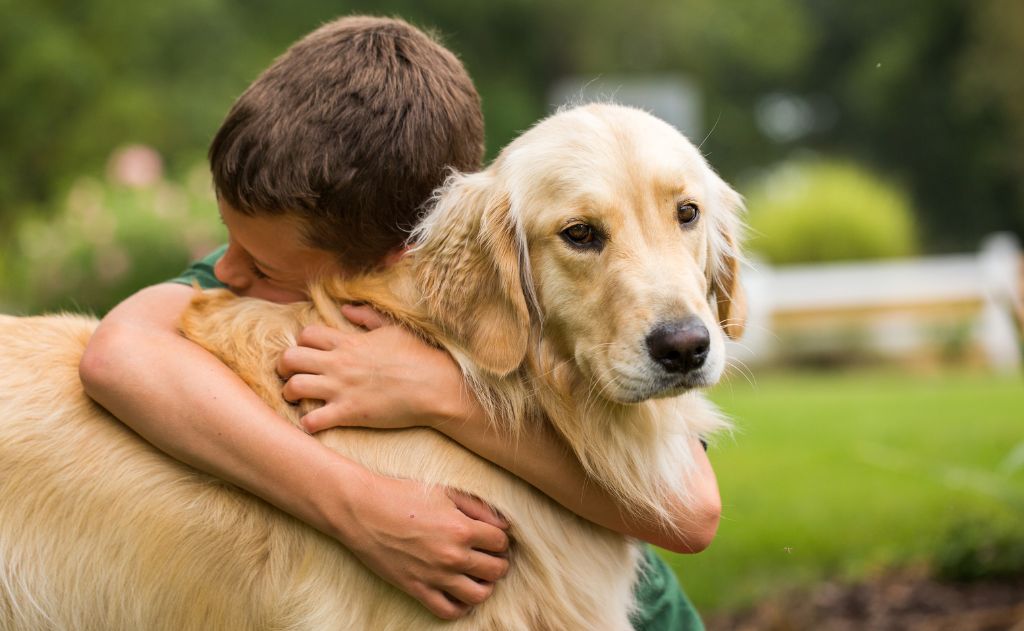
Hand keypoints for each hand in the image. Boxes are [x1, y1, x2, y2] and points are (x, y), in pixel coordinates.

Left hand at [277, 305, 472, 432]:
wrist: (435, 386)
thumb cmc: (418, 356)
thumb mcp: (393, 328)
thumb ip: (367, 316)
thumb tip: (346, 308)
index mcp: (349, 342)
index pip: (306, 335)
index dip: (301, 343)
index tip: (308, 353)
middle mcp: (339, 363)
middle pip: (289, 358)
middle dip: (283, 367)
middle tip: (290, 375)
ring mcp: (341, 388)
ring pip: (293, 387)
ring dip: (289, 394)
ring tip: (296, 400)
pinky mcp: (349, 413)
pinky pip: (312, 420)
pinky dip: (307, 423)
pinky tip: (314, 423)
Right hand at [336, 473, 510, 618]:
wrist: (362, 511)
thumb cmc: (402, 495)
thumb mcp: (445, 492)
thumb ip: (479, 507)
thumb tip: (504, 524)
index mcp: (461, 528)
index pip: (501, 542)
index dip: (500, 539)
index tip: (492, 537)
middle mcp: (452, 555)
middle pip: (496, 570)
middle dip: (498, 562)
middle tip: (488, 555)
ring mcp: (434, 575)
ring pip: (479, 595)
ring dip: (484, 586)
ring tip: (477, 575)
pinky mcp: (416, 589)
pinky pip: (448, 611)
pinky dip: (460, 607)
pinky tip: (459, 593)